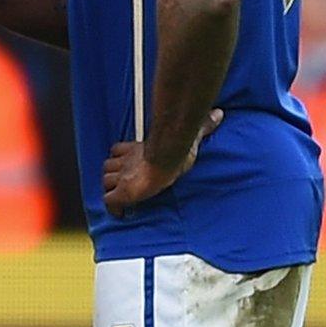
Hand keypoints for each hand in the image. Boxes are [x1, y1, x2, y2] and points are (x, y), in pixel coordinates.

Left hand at [102, 110, 222, 215]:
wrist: (168, 161)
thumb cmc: (178, 150)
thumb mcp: (191, 136)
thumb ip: (203, 126)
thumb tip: (219, 113)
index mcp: (137, 150)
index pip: (118, 150)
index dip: (119, 156)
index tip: (126, 164)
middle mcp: (126, 162)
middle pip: (108, 166)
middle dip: (113, 174)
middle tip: (123, 183)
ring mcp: (122, 177)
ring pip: (106, 182)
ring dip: (112, 189)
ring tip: (123, 197)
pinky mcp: (122, 192)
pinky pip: (109, 201)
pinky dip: (113, 207)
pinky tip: (121, 212)